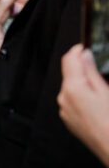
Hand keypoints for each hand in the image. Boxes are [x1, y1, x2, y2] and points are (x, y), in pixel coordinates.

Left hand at [58, 45, 108, 167]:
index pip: (69, 59)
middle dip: (83, 69)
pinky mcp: (69, 120)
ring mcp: (65, 111)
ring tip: (103, 91)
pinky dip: (83, 97)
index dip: (78, 50)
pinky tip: (99, 104)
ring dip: (84, 84)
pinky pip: (73, 102)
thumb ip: (92, 72)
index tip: (86, 47)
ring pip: (72, 88)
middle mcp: (64, 98)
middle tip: (101, 70)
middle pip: (70, 74)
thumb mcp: (106, 92)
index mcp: (72, 88)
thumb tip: (85, 55)